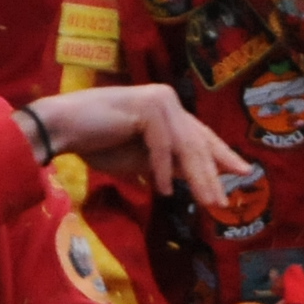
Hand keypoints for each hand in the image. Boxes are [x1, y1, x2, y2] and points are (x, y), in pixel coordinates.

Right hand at [28, 84, 247, 211]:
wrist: (60, 128)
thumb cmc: (96, 143)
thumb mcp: (142, 161)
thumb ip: (170, 165)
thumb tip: (198, 180)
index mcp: (169, 109)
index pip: (200, 135)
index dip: (222, 155)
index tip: (244, 172)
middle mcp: (168, 100)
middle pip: (198, 142)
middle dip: (214, 173)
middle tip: (227, 199)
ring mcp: (159, 100)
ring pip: (186, 146)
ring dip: (197, 178)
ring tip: (209, 203)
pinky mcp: (147, 107)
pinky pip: (161, 146)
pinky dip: (161, 170)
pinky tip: (162, 191)